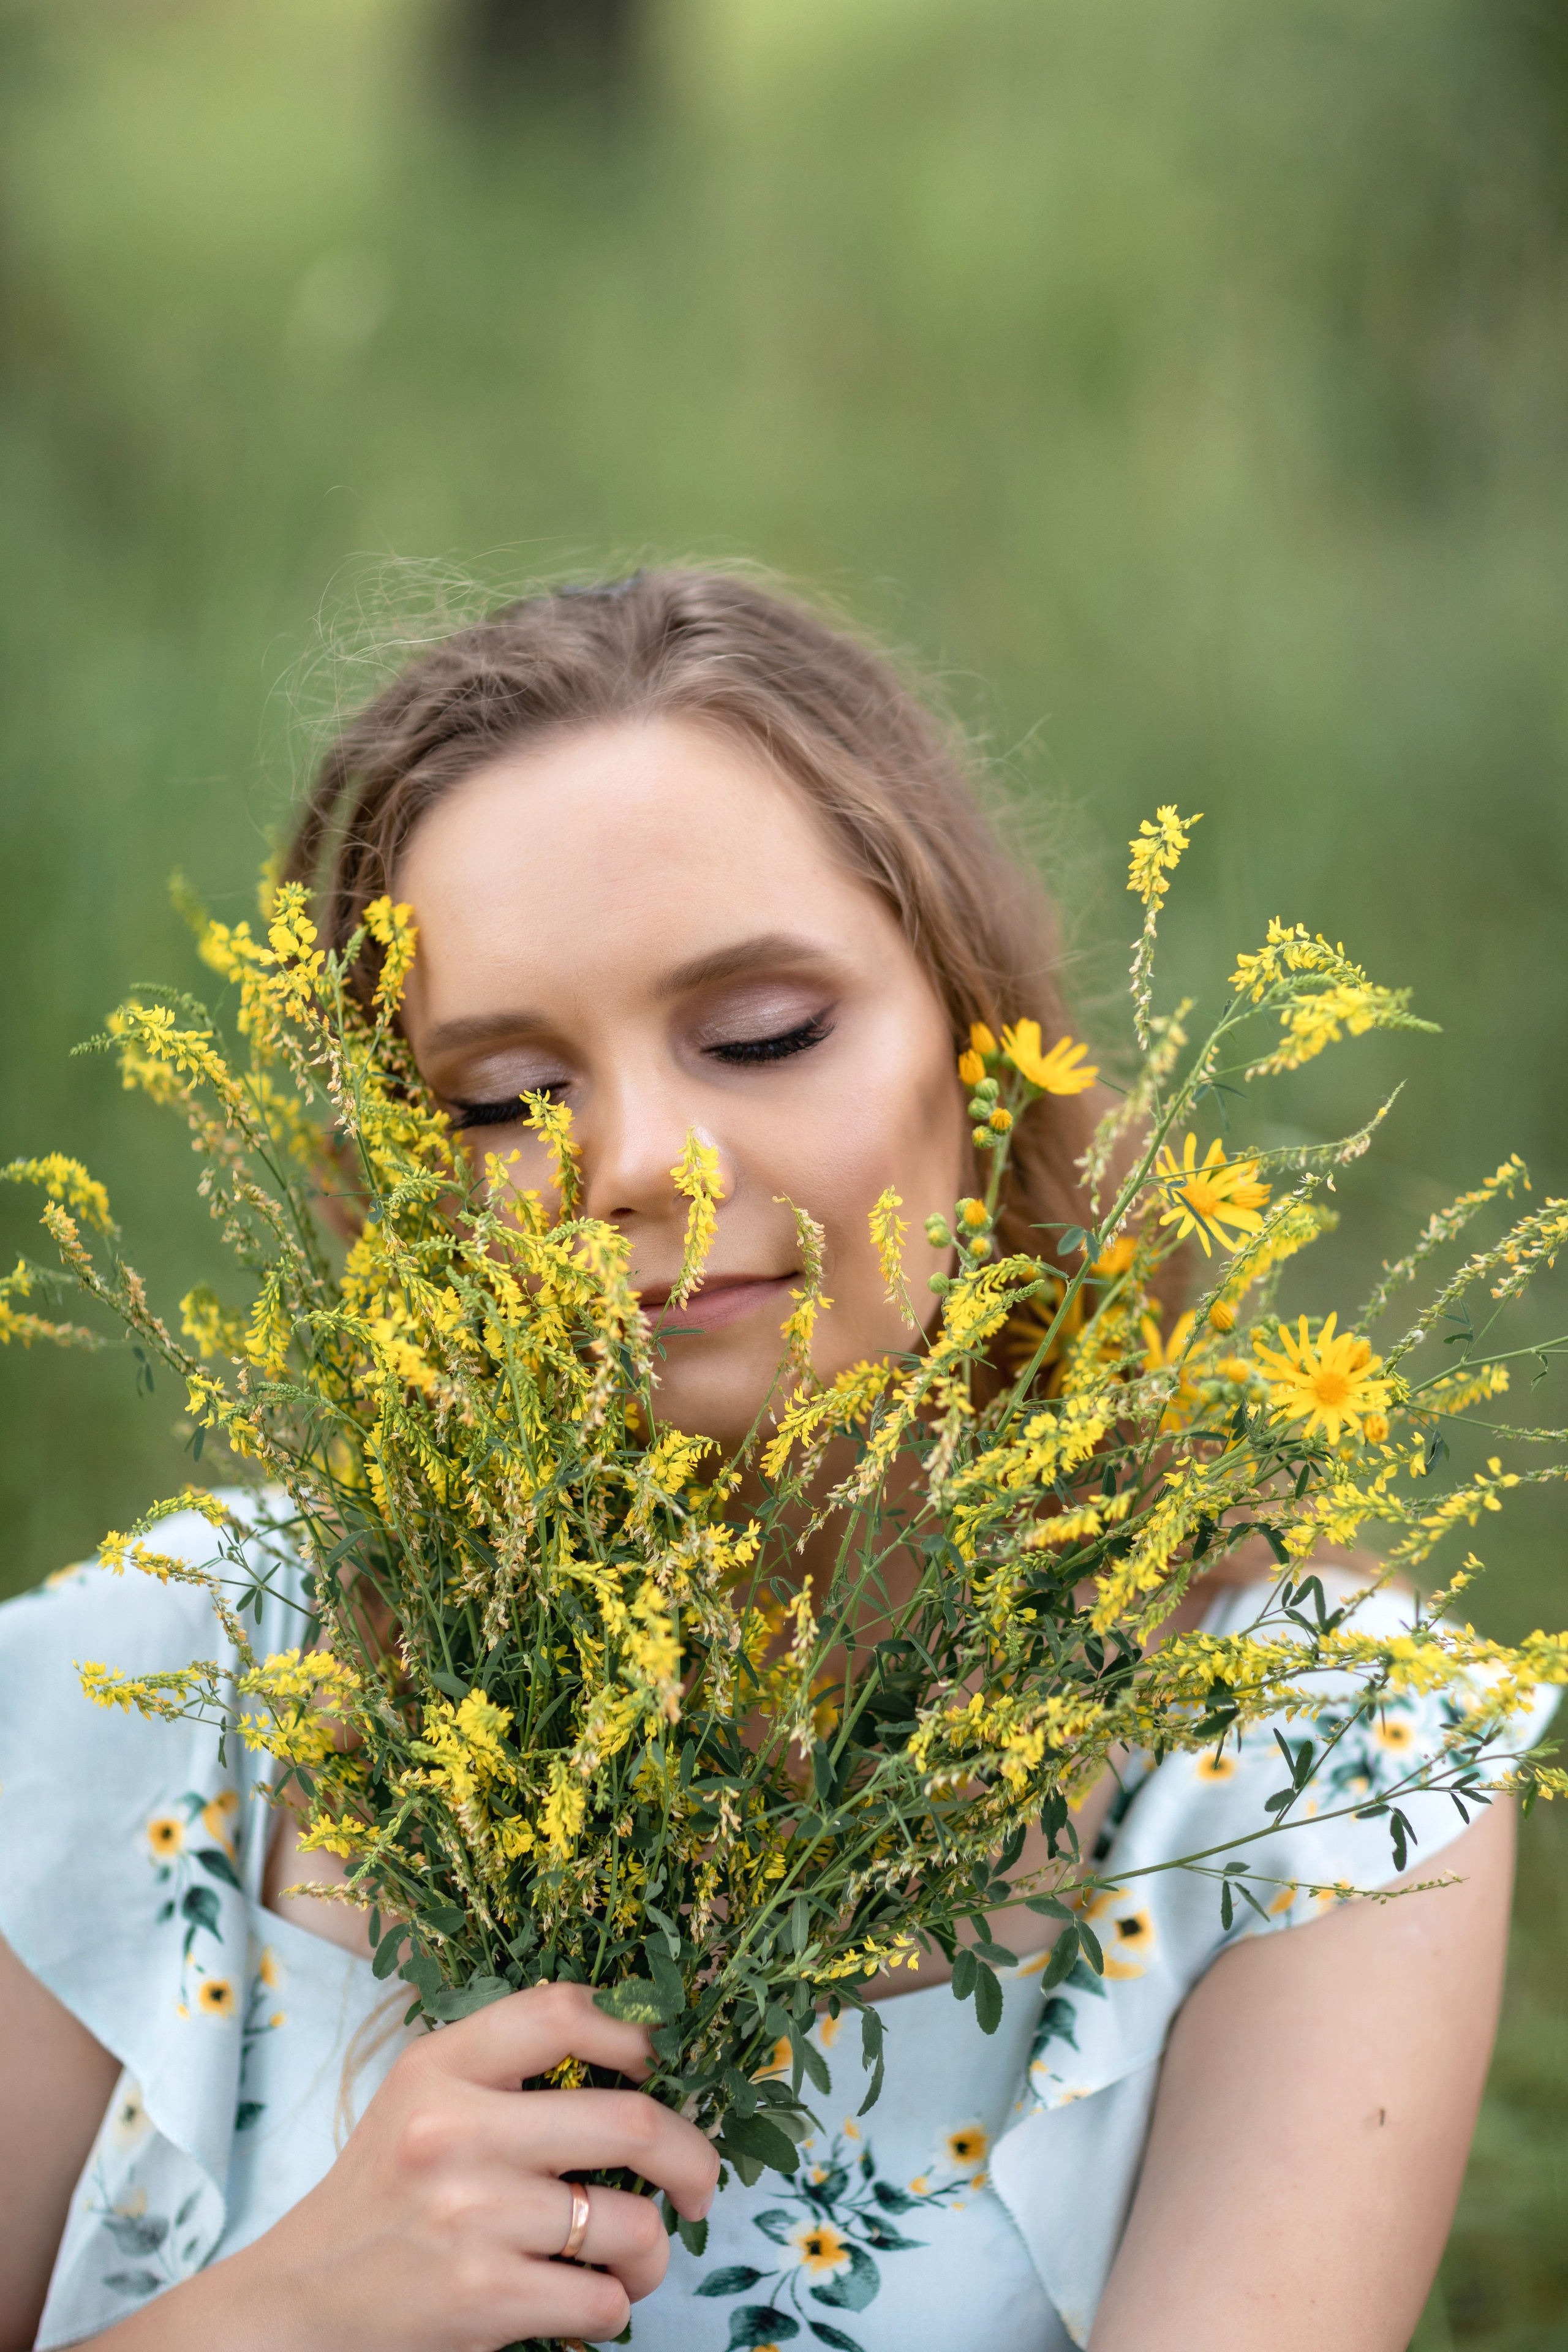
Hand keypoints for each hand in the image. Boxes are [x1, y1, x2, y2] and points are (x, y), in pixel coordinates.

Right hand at [127, 1981, 718, 2351]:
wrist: (301, 2301)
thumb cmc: (386, 2192)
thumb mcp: (425, 2097)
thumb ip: (509, 2068)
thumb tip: (641, 2060)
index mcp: (444, 2066)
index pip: (564, 2013)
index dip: (636, 2035)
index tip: (660, 2072)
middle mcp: (456, 2131)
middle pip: (632, 2123)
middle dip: (693, 2160)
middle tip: (699, 2185)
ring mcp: (471, 2217)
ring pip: (631, 2227)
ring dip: (654, 2253)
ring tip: (635, 2260)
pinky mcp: (481, 2299)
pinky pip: (603, 2301)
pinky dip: (614, 2308)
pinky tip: (586, 2302)